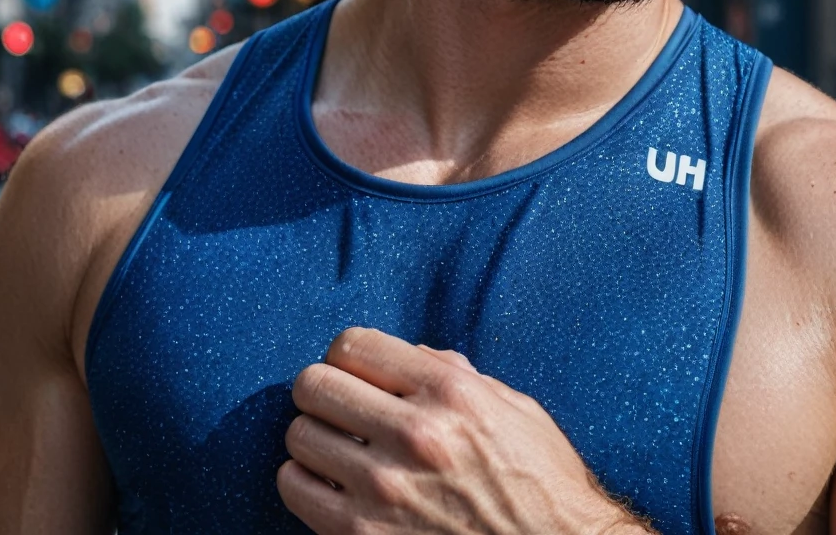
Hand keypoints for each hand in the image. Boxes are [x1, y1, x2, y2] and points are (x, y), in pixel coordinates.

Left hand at [278, 327, 651, 533]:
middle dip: (323, 388)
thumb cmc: (540, 481)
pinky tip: (333, 482)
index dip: (348, 353)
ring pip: (299, 435)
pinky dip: (305, 480)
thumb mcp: (513, 408)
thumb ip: (457, 374)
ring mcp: (384, 489)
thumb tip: (409, 355)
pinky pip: (295, 489)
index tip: (356, 369)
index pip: (354, 345)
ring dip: (315, 435)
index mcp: (451, 392)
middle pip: (315, 384)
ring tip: (338, 445)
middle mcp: (414, 433)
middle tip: (339, 404)